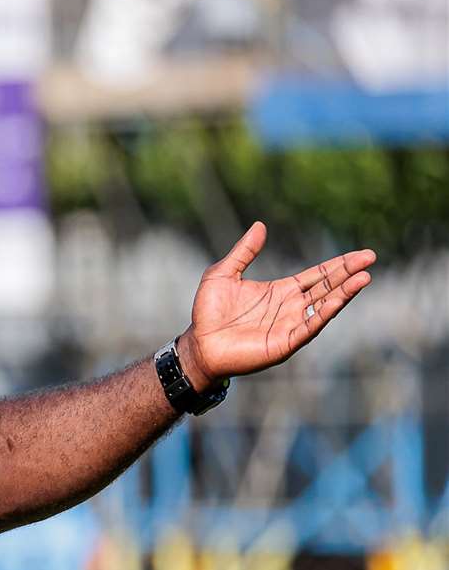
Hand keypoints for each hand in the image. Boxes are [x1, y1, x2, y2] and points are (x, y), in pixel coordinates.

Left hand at [176, 222, 373, 391]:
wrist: (199, 344)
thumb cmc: (208, 312)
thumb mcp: (223, 273)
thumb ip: (244, 251)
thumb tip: (260, 225)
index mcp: (281, 291)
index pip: (318, 275)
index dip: (339, 265)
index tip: (362, 254)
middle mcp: (291, 307)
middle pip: (327, 287)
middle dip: (348, 273)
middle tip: (370, 258)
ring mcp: (290, 325)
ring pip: (324, 306)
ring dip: (344, 293)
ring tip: (364, 277)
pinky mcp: (285, 342)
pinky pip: (309, 326)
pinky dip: (325, 314)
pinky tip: (339, 300)